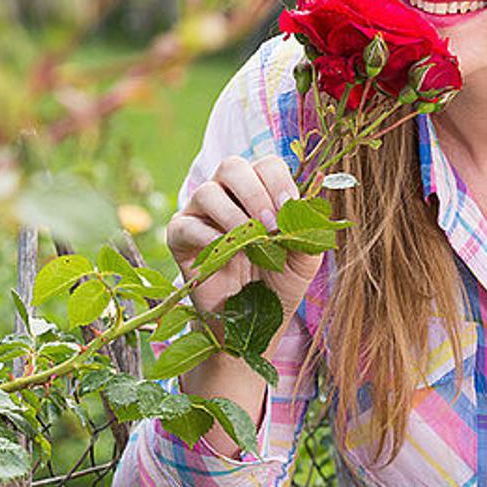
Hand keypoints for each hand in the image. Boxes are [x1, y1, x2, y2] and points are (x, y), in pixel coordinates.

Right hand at [166, 154, 323, 320]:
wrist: (254, 320)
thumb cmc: (279, 281)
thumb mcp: (304, 258)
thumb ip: (307, 231)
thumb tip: (300, 209)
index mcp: (260, 189)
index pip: (266, 166)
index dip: (278, 183)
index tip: (288, 211)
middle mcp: (227, 193)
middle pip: (232, 166)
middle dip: (254, 193)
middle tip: (270, 226)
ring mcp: (200, 212)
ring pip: (206, 192)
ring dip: (233, 216)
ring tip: (250, 244)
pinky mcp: (179, 236)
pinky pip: (186, 225)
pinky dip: (209, 237)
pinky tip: (227, 254)